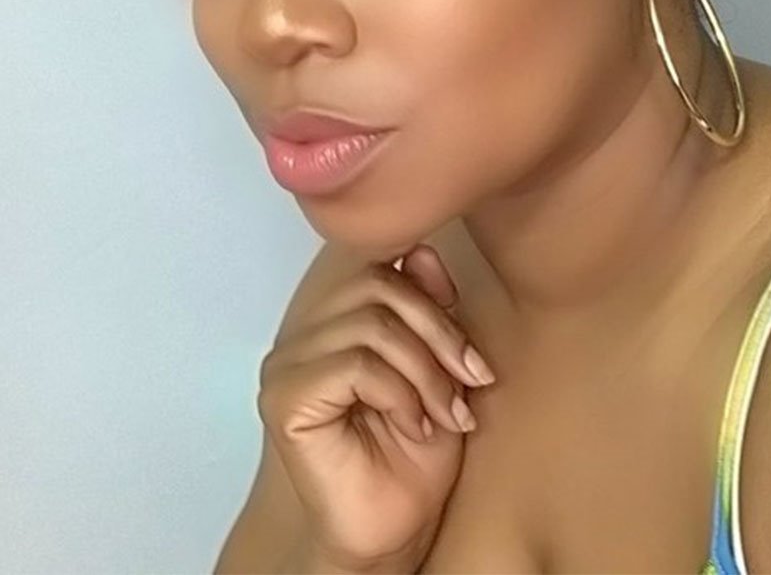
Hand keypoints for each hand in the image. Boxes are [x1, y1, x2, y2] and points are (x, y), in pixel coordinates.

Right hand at [257, 242, 495, 571]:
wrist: (395, 533)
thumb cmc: (415, 456)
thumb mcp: (437, 368)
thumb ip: (427, 310)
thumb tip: (424, 252)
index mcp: (334, 322)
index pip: (380, 268)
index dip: (430, 294)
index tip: (467, 348)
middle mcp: (304, 336)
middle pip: (376, 284)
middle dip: (438, 330)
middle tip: (471, 379)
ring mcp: (288, 365)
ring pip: (371, 324)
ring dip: (426, 370)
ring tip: (448, 412)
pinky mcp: (285, 400)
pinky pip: (355, 365)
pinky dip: (401, 393)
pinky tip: (417, 426)